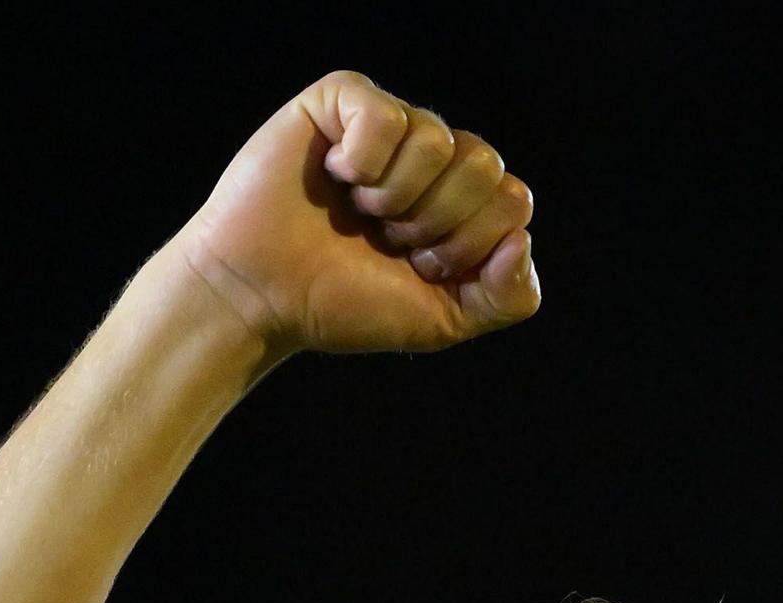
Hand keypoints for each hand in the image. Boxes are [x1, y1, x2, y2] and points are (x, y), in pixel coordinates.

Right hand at [173, 71, 540, 355]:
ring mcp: (389, 126)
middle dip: (435, 222)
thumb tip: (521, 241)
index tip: (418, 265)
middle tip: (385, 238)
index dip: (468, 245)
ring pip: (439, 139)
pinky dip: (363, 162)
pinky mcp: (341, 101)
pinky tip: (334, 177)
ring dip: (395, 196)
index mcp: (462, 200)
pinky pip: (386, 115)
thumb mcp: (443, 320)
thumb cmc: (344, 304)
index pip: (514, 200)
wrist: (262, 297)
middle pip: (485, 165)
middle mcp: (432, 157)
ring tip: (357, 211)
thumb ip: (507, 297)